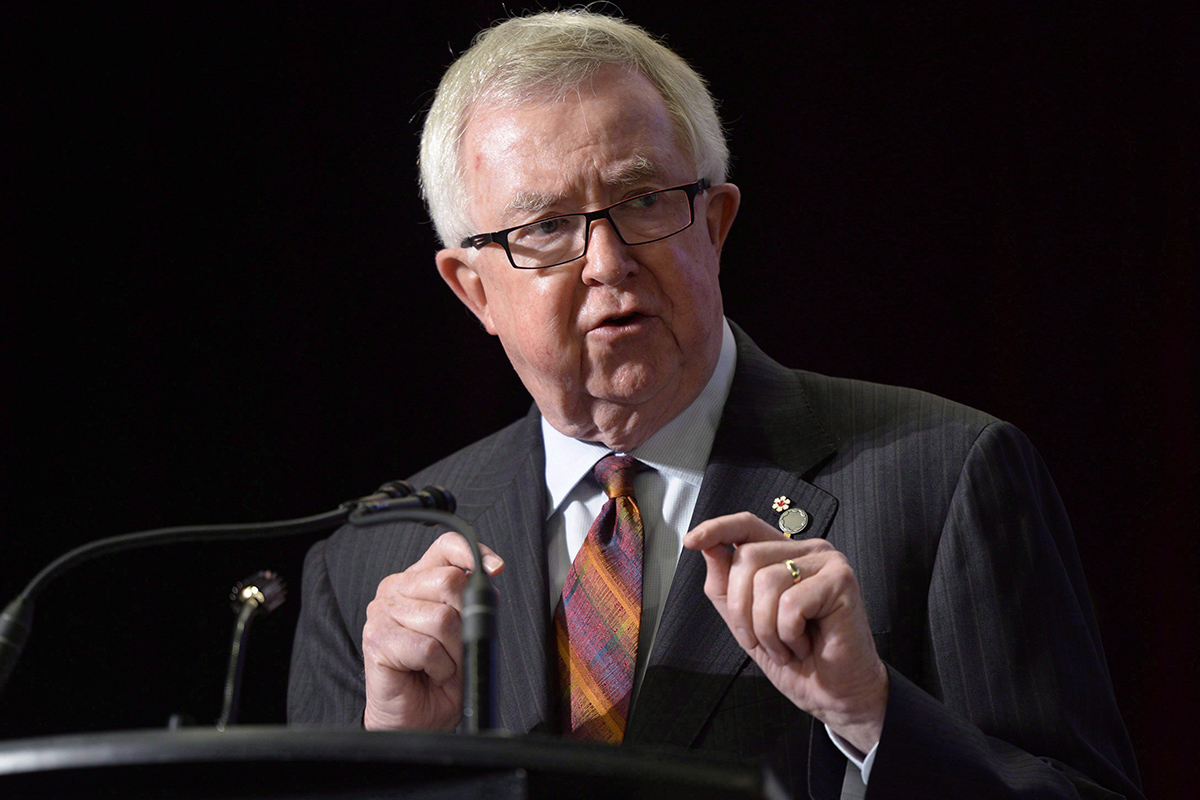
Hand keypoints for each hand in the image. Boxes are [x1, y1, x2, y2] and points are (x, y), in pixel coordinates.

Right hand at [361, 531, 503, 730]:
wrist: (416, 720)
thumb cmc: (439, 678)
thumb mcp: (467, 632)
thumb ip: (474, 601)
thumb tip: (491, 573)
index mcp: (418, 581)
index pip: (446, 546)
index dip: (473, 553)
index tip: (496, 569)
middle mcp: (396, 590)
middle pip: (450, 581)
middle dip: (467, 622)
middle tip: (457, 648)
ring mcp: (382, 612)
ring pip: (442, 618)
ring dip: (453, 651)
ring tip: (442, 665)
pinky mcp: (376, 639)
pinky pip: (427, 647)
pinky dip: (439, 667)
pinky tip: (427, 673)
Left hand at [682, 512, 886, 751]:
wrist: (833, 694)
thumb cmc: (796, 660)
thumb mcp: (745, 623)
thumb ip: (725, 586)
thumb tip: (708, 547)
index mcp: (784, 556)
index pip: (747, 525)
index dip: (717, 528)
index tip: (691, 541)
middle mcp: (807, 551)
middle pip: (747, 557)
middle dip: (742, 609)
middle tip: (763, 639)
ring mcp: (827, 562)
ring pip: (766, 581)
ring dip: (766, 629)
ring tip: (786, 645)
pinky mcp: (842, 581)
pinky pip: (791, 604)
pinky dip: (788, 635)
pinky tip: (804, 645)